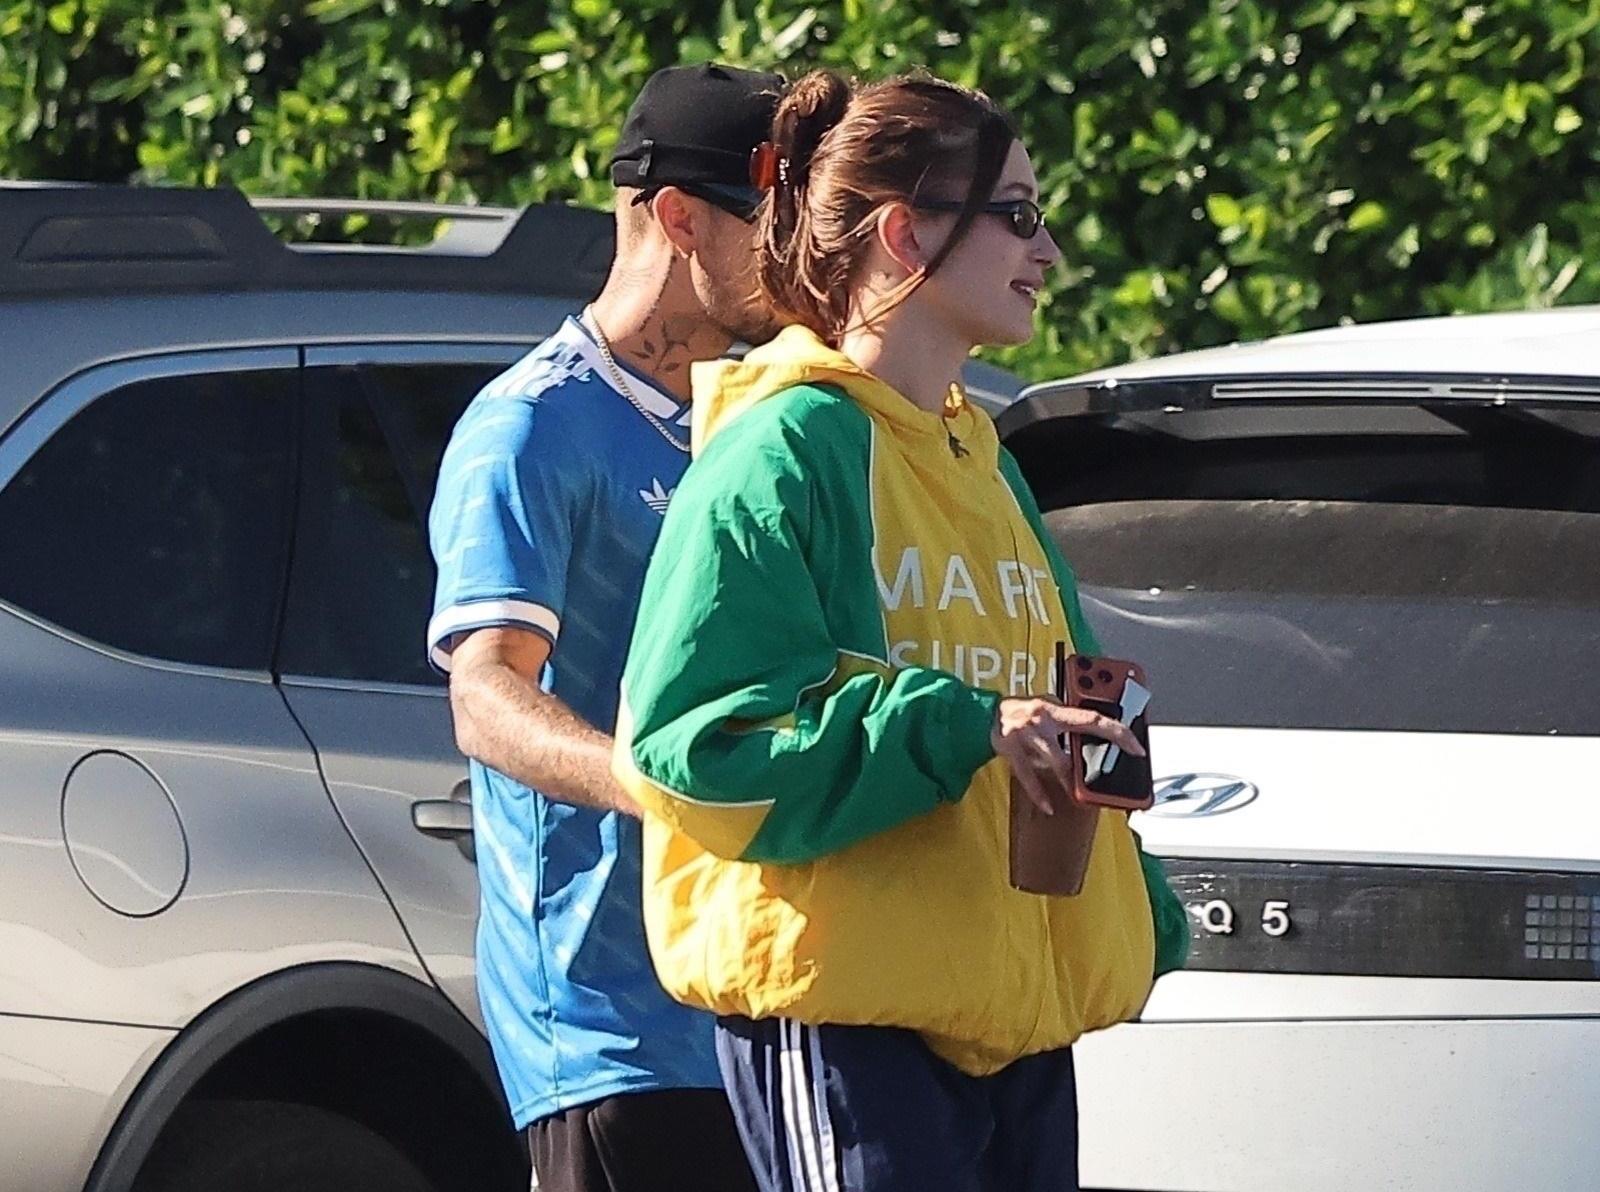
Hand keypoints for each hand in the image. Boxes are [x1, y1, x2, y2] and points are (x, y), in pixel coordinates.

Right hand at [990, 696, 1145, 816]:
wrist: (981, 715)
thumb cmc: (1019, 712)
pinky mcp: (1011, 751)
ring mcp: (1027, 735)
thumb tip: (1096, 732)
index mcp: (1055, 708)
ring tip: (1080, 795)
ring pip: (1056, 761)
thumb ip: (1068, 717)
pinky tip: (1049, 806)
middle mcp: (1043, 719)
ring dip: (1070, 781)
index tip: (1136, 747)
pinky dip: (1039, 793)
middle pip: (1078, 737)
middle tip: (1117, 776)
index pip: (1094, 717)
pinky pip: (1027, 776)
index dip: (1118, 731)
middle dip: (1100, 756)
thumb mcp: (1045, 707)